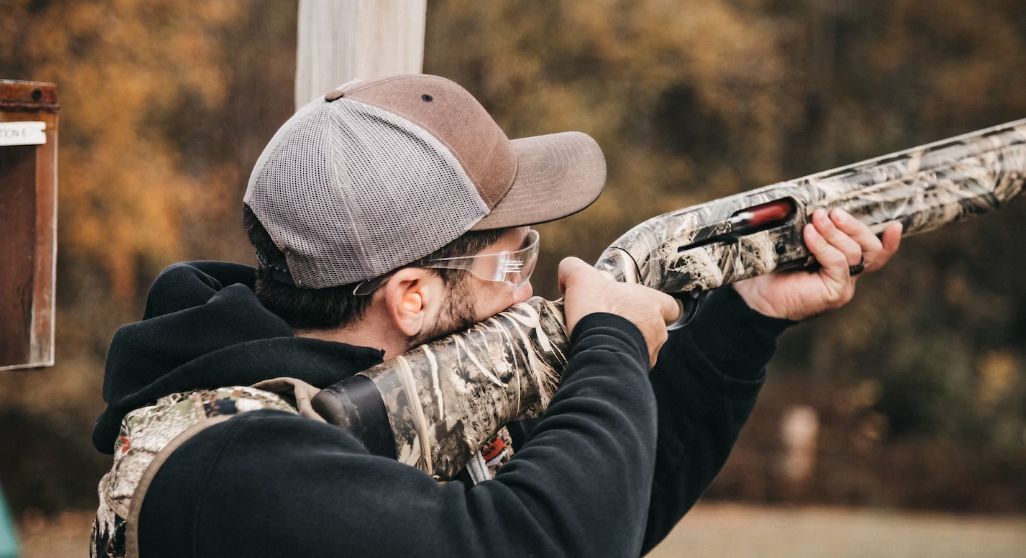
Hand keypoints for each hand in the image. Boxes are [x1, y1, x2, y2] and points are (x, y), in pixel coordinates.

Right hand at [558, 257, 678, 366]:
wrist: (599, 349)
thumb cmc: (597, 310)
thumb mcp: (579, 278)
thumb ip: (573, 268)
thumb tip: (566, 275)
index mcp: (652, 303)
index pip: (670, 306)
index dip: (656, 306)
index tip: (637, 307)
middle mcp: (658, 330)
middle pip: (654, 329)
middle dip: (634, 328)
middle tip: (611, 326)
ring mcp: (650, 354)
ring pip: (643, 350)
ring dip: (626, 347)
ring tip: (602, 344)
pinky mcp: (638, 372)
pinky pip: (630, 367)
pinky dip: (618, 363)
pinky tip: (600, 359)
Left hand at [732, 208, 901, 320]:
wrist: (755, 298)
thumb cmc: (770, 271)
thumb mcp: (792, 245)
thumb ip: (809, 229)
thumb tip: (813, 206)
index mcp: (842, 264)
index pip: (875, 253)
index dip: (889, 242)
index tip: (896, 225)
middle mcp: (848, 275)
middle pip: (870, 248)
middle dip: (854, 226)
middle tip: (832, 212)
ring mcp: (843, 285)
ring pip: (855, 252)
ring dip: (835, 232)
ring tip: (815, 220)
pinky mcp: (835, 292)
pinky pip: (839, 262)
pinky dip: (824, 245)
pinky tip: (809, 235)